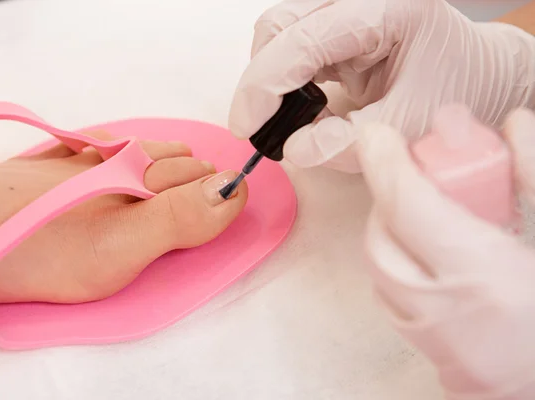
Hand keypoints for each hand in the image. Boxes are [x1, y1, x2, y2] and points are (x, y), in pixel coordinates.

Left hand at [0, 132, 247, 304]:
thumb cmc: (45, 248)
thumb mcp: (123, 246)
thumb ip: (182, 218)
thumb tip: (233, 189)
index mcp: (144, 179)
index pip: (206, 179)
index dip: (227, 192)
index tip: (238, 206)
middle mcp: (122, 160)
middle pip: (180, 162)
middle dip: (203, 177)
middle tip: (217, 194)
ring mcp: (88, 159)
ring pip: (146, 150)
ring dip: (170, 161)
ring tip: (185, 173)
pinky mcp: (61, 164)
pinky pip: (106, 146)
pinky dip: (125, 150)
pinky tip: (123, 154)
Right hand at [229, 0, 534, 171]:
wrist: (477, 76)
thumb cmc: (455, 91)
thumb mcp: (407, 125)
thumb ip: (346, 142)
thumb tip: (294, 149)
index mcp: (387, 8)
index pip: (304, 39)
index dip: (265, 85)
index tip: (247, 125)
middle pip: (281, 25)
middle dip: (261, 79)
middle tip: (258, 126)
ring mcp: (347, 8)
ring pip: (280, 33)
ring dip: (271, 79)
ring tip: (285, 119)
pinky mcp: (338, 25)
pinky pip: (293, 46)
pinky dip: (285, 80)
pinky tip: (300, 106)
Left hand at [357, 110, 534, 398]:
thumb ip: (533, 175)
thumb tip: (513, 124)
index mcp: (484, 275)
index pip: (409, 206)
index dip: (387, 164)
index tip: (376, 136)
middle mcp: (445, 310)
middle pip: (381, 241)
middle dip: (387, 201)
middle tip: (410, 178)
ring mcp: (434, 341)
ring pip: (379, 274)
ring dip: (388, 234)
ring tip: (420, 213)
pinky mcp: (434, 357)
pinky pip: (392, 301)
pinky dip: (398, 268)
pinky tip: (428, 255)